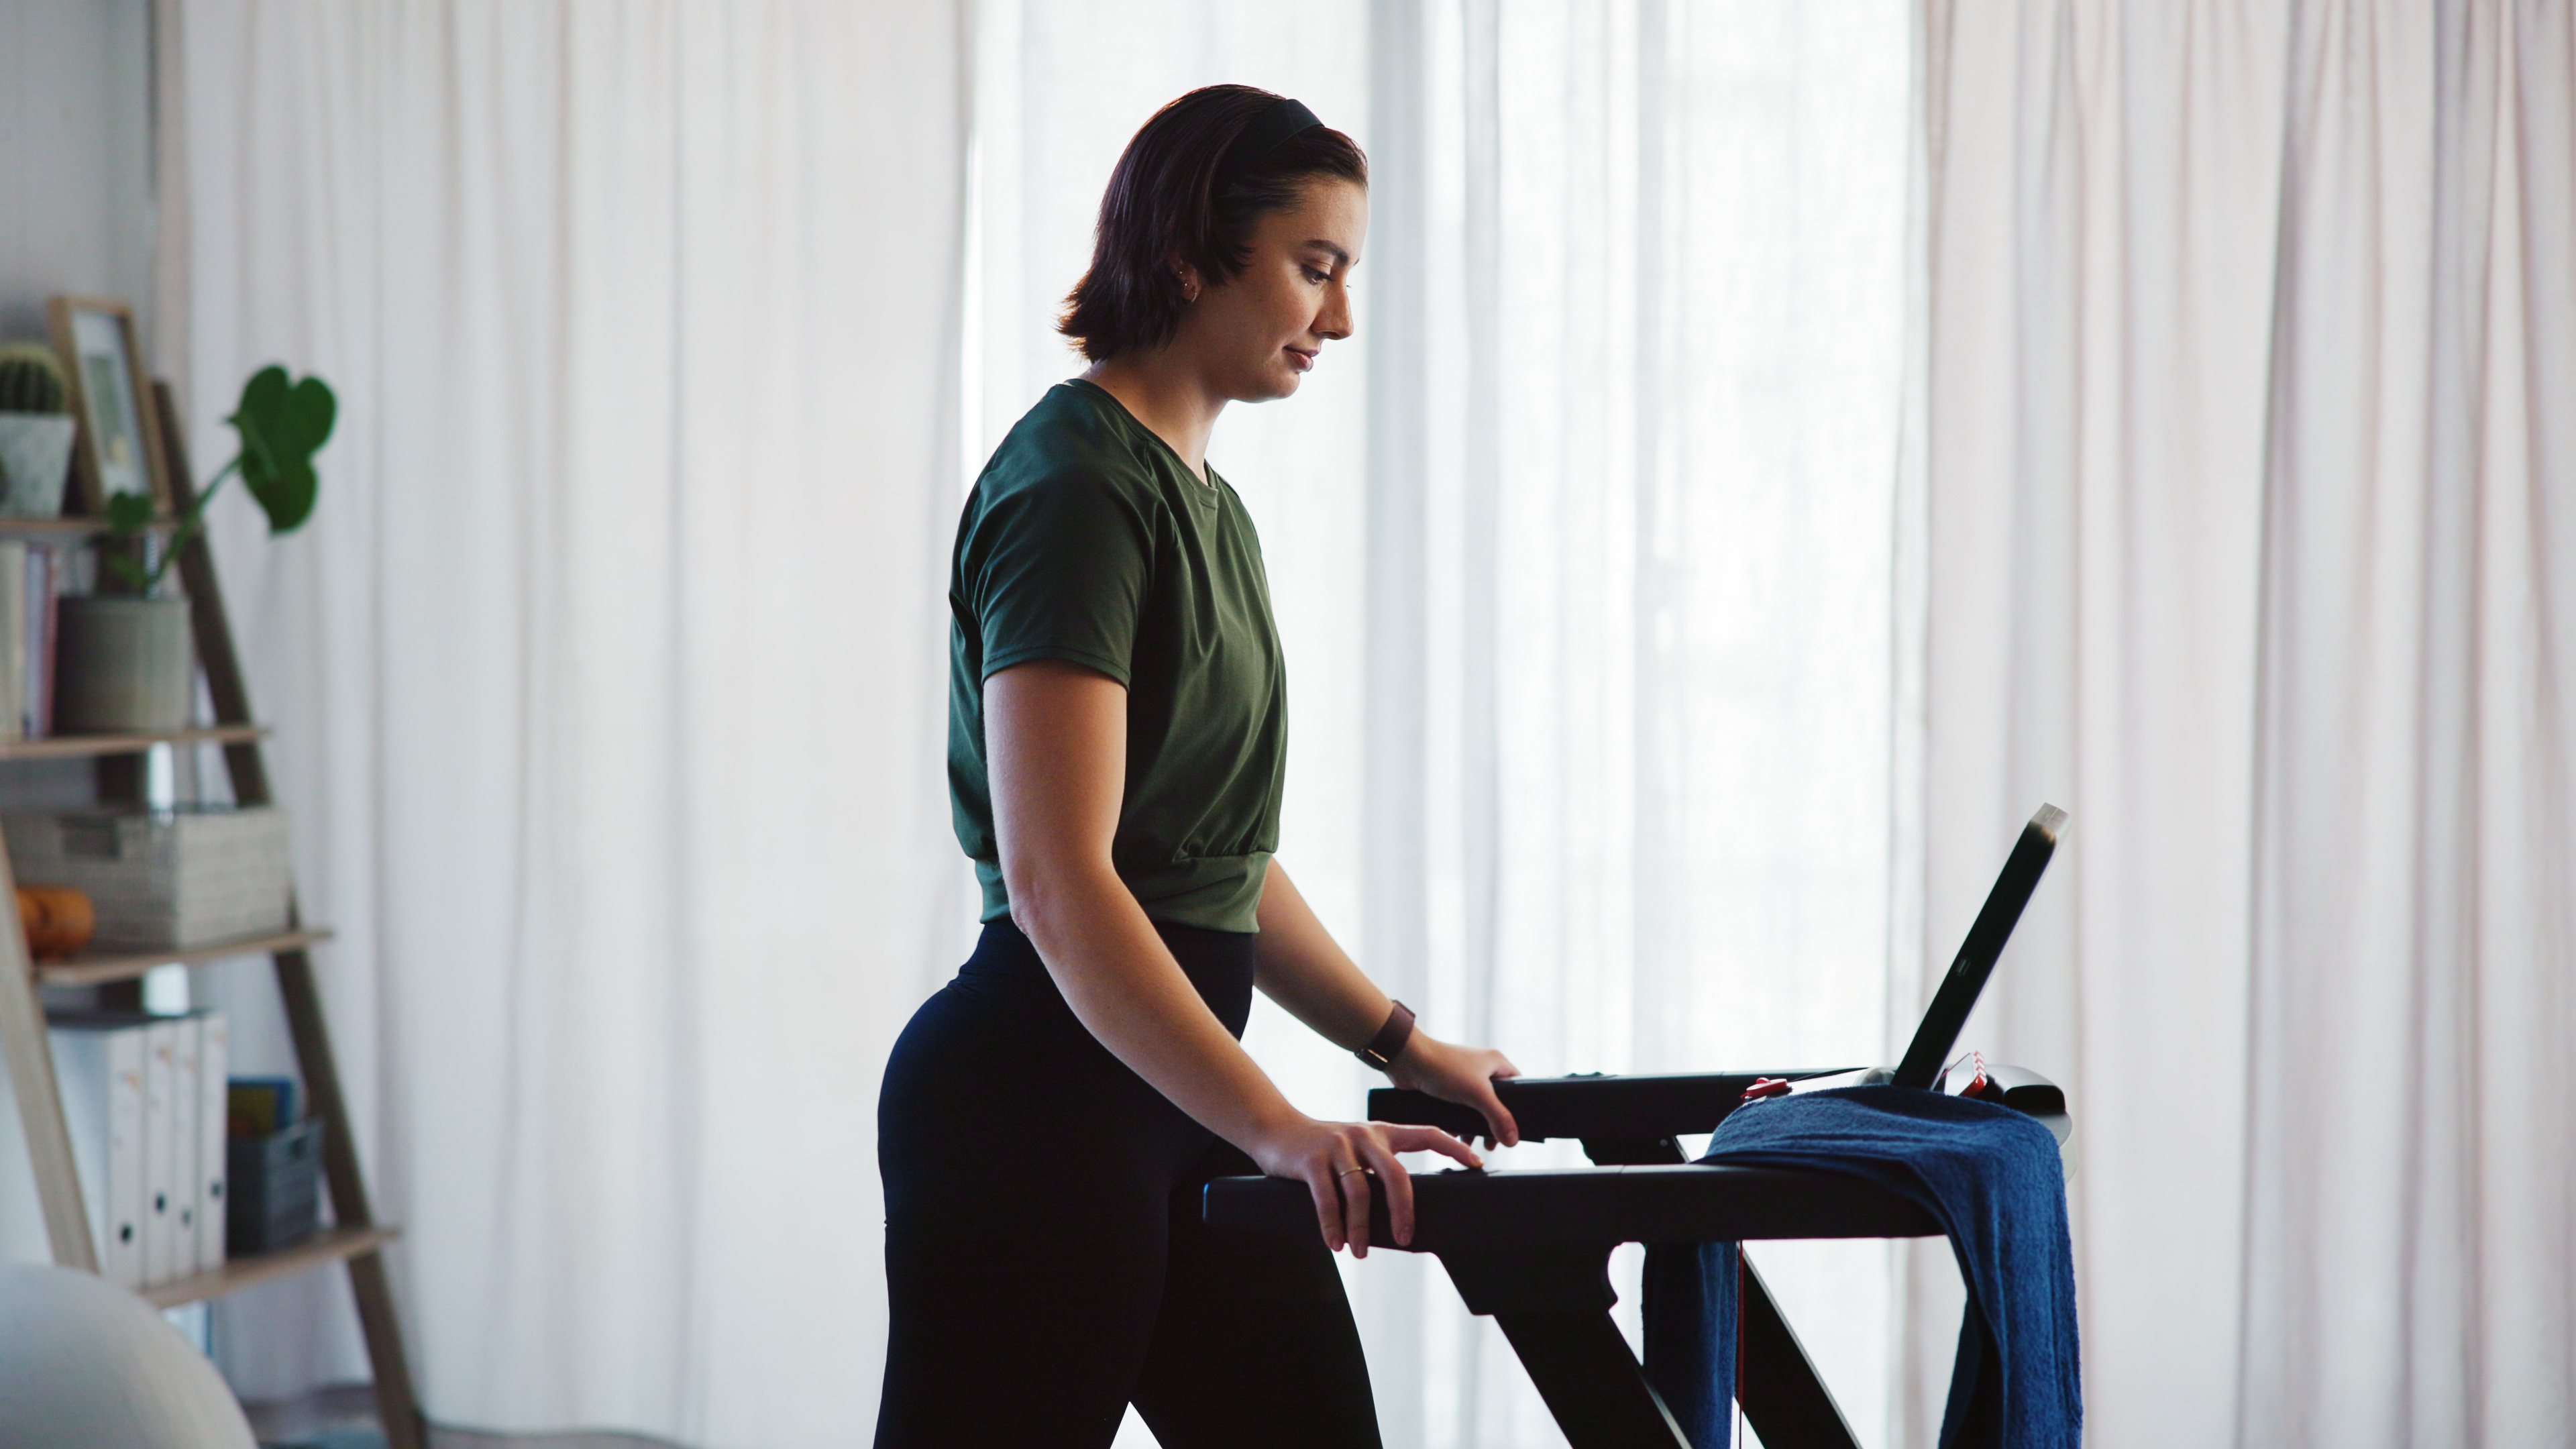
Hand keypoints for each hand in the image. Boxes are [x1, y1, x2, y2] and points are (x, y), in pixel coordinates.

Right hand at [1246, 1115, 1482, 1256]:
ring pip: (1360, 1191)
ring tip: (1359, 1251)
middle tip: (1405, 1238)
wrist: (1275, 1129)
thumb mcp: (1354, 1148)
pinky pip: (1327, 1197)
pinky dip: (1332, 1224)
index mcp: (1381, 1133)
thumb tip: (1400, 1212)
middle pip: (1395, 1175)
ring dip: (1360, 1227)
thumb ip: (1376, 1169)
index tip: (1476, 1164)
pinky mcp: (1312, 1159)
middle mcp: (1364, 1135)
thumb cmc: (1321, 1147)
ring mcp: (1337, 1145)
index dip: (1453, 1147)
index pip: (1426, 1133)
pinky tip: (1335, 1242)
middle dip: (1403, 1210)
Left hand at [1386, 1033, 1522, 1147]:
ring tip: (1471, 1144)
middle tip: (1492, 1143)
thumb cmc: (1444, 1068)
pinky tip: (1454, 1136)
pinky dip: (1459, 1122)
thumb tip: (1513, 1141)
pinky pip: (1460, 1108)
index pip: (1519, 1085)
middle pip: (1497, 1101)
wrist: (1407, 1060)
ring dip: (1474, 1126)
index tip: (1517, 1129)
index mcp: (1496, 1062)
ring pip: (1476, 1107)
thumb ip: (1498, 1117)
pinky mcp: (1447, 1087)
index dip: (1520, 1107)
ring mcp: (1464, 1077)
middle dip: (1493, 1123)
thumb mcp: (1478, 1094)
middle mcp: (1482, 1068)